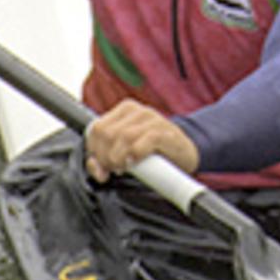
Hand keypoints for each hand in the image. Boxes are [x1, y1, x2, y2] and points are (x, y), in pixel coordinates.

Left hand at [82, 99, 200, 181]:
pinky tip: (135, 162)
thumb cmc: (154, 152)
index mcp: (125, 110)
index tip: (102, 166)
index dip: (94, 151)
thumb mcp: (126, 152)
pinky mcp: (166, 132)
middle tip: (114, 169)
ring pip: (123, 136)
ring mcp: (153, 120)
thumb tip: (93, 165)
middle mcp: (138, 111)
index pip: (96, 128)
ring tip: (124, 168)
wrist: (185, 153)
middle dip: (105, 157)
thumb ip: (105, 157)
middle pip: (107, 133)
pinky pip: (145, 140)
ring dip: (118, 158)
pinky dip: (136, 154)